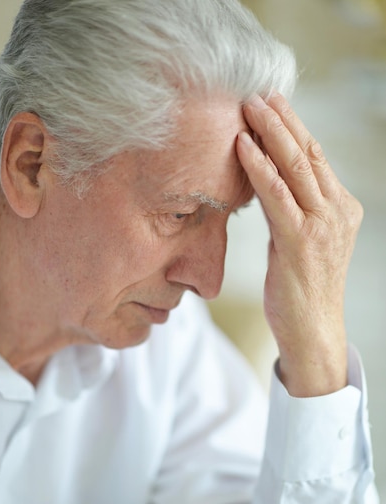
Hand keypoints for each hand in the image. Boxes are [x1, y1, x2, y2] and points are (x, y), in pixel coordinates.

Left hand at [236, 93, 362, 396]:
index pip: (317, 158)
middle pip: (309, 152)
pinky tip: (241, 146)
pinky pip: (276, 194)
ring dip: (270, 132)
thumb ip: (290, 212)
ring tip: (248, 107)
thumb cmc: (302, 289)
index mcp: (341, 209)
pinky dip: (258, 167)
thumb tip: (266, 185)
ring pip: (296, 165)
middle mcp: (337, 211)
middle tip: (258, 94)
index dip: (293, 128)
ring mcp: (323, 225)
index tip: (273, 105)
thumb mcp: (300, 242)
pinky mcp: (301, 241)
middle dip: (282, 119)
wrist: (312, 330)